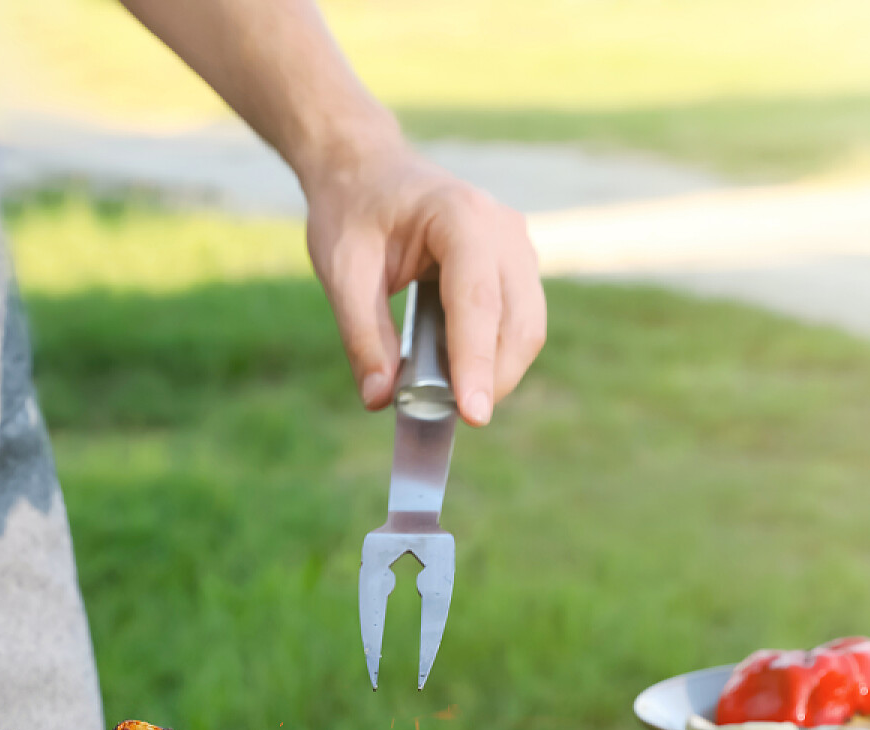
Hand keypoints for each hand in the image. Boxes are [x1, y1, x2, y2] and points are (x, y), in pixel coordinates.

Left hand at [302, 137, 545, 425]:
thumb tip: (378, 399)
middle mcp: (502, 228)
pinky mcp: (515, 266)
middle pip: (518, 321)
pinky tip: (457, 374)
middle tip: (454, 420)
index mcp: (459, 215)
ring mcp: (516, 246)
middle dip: (493, 378)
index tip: (472, 415)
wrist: (367, 169)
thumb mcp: (341, 270)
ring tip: (450, 398)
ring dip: (496, 371)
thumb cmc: (352, 212)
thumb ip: (361, 334)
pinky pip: (518, 322)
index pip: (477, 300)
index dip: (476, 362)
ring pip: (527, 327)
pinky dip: (493, 356)